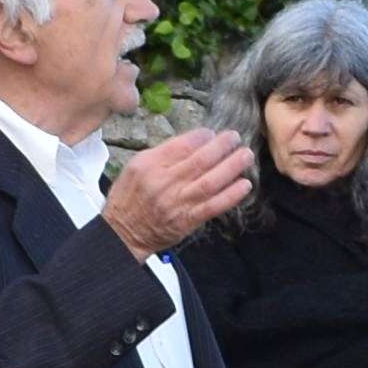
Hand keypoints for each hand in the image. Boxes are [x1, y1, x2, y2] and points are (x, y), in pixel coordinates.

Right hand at [105, 126, 252, 256]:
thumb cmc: (129, 198)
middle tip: (235, 138)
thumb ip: (162, 154)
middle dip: (222, 146)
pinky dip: (231, 195)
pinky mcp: (186, 220)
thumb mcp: (135, 167)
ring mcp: (177, 202)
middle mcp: (164, 182)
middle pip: (200, 160)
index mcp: (149, 165)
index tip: (212, 133)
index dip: (203, 136)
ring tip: (245, 156)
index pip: (182, 144)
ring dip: (232, 167)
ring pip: (210, 181)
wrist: (122, 234)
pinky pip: (213, 206)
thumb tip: (194, 141)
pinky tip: (244, 185)